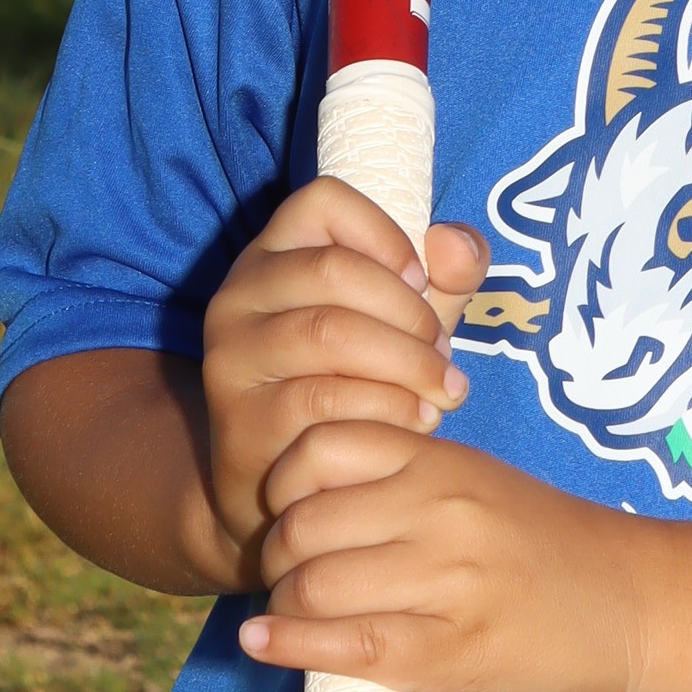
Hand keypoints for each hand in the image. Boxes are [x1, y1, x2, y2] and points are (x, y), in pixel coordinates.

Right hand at [199, 180, 482, 574]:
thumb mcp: (402, 325)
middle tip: (445, 354)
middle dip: (409, 313)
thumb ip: (443, 278)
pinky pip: (323, 400)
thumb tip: (458, 247)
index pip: (322, 200)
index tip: (420, 280)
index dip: (385, 232)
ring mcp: (232, 358)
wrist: (289, 491)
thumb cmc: (356, 389)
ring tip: (442, 392)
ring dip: (406, 363)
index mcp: (275, 255)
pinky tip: (417, 423)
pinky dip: (387, 409)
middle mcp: (238, 296)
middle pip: (334, 270)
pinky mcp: (240, 420)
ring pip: (329, 333)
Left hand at [243, 422, 649, 691]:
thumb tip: (306, 501)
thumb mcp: (481, 484)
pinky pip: (347, 645)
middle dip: (277, 556)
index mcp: (445, 463)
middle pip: (303, 523)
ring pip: (314, 585)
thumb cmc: (554, 548)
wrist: (642, 607)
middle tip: (287, 575)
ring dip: (285, 606)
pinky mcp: (452, 652)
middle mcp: (442, 512)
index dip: (283, 482)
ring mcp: (447, 583)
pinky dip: (291, 647)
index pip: (319, 447)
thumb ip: (403, 480)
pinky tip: (263, 644)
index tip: (289, 510)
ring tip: (293, 615)